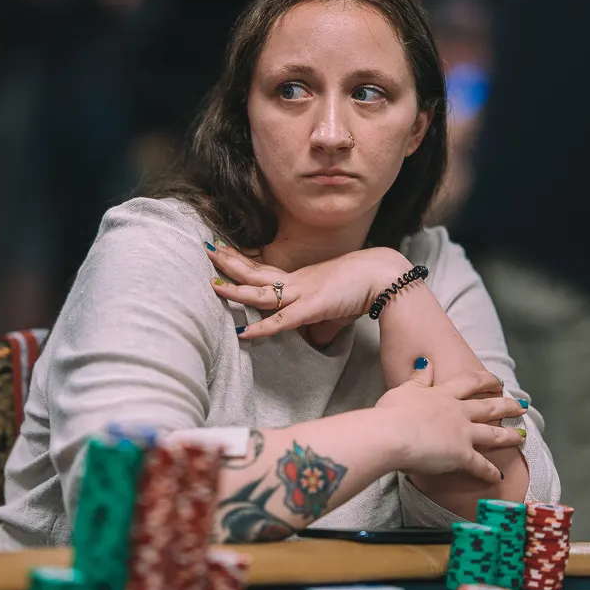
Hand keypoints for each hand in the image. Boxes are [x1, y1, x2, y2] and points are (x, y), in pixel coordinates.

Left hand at [206, 242, 409, 340]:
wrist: (383, 275)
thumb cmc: (362, 288)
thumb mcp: (335, 309)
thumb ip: (320, 324)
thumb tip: (315, 341)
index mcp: (300, 280)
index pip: (265, 271)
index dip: (243, 264)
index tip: (224, 254)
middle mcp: (296, 282)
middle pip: (256, 272)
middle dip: (229, 262)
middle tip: (207, 248)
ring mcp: (302, 293)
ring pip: (261, 292)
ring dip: (235, 289)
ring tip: (211, 283)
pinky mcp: (311, 308)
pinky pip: (281, 320)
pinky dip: (261, 327)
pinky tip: (242, 332)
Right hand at [375, 362, 525, 482]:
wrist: (391, 434)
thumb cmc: (391, 413)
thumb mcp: (404, 389)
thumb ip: (418, 379)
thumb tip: (425, 362)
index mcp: (443, 395)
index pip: (469, 383)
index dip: (485, 380)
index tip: (497, 380)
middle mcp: (457, 412)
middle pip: (488, 406)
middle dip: (507, 405)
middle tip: (521, 405)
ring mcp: (462, 434)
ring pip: (493, 434)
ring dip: (510, 436)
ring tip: (522, 436)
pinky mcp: (462, 456)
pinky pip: (480, 466)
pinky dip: (489, 472)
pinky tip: (498, 477)